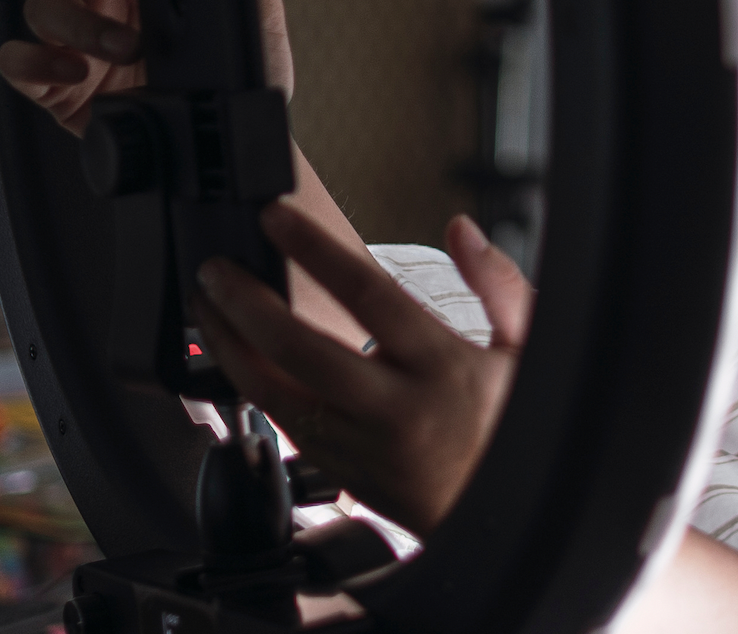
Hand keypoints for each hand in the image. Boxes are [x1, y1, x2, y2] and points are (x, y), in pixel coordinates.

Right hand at [0, 0, 296, 132]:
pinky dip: (35, 61)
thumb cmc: (234, 80)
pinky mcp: (55, 83)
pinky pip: (17, 59)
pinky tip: (72, 70)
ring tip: (124, 45)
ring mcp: (75, 35)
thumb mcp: (253, 16)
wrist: (220, 150)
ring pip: (41, 0)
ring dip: (79, 19)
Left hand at [194, 205, 530, 534]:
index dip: (314, 250)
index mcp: (442, 367)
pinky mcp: (340, 472)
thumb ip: (497, 282)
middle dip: (246, 301)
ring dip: (231, 345)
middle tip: (218, 268)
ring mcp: (361, 446)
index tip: (277, 218)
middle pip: (299, 348)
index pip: (367, 295)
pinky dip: (250, 386)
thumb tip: (461, 229)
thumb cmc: (513, 428)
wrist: (504, 518)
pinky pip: (281, 425)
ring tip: (208, 306)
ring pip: (274, 393)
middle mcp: (395, 409)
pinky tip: (237, 355)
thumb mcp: (529, 349)